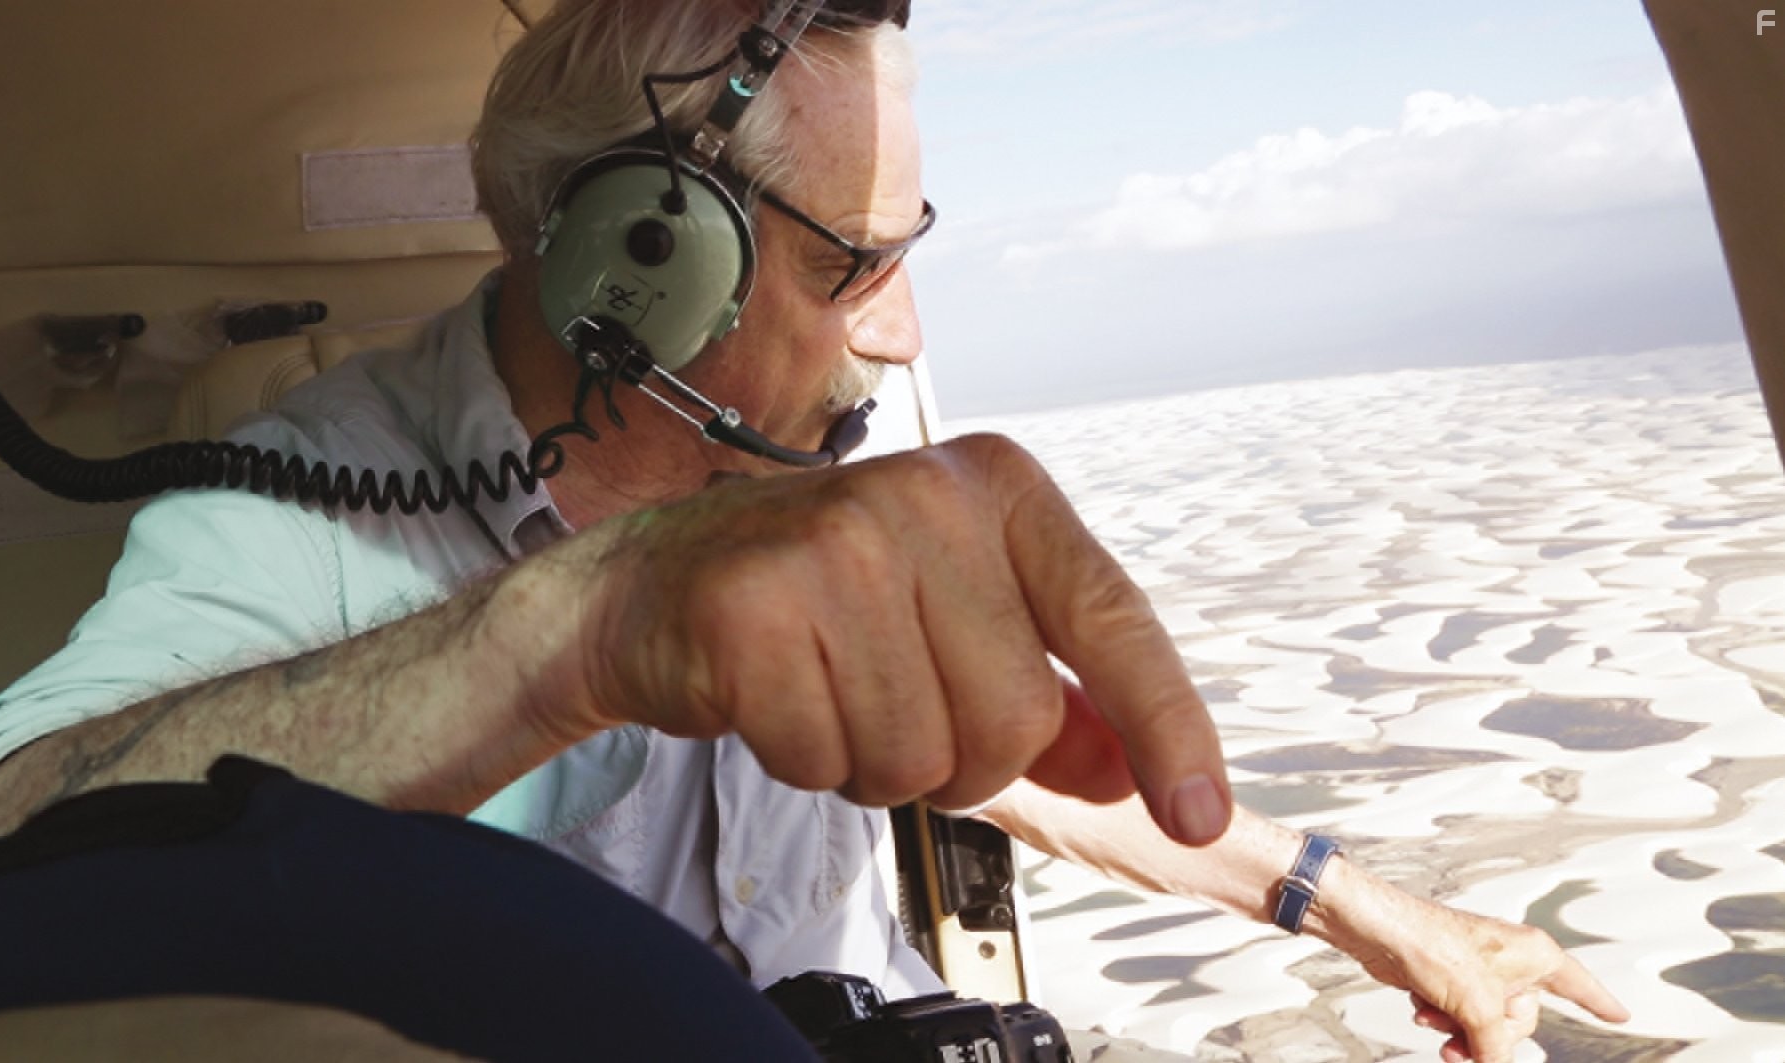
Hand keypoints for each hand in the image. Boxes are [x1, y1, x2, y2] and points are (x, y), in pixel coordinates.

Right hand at [561, 433, 1231, 844]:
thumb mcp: (953, 620)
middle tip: (893, 703)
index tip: (1195, 811)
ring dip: (875, 763)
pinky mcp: (753, 605)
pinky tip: (776, 695)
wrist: (653, 585)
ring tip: (830, 691)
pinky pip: (825, 761)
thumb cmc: (819, 604)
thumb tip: (1134, 773)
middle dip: (960, 757)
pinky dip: (805, 762)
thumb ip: (1053, 696)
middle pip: (1015, 721)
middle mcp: (923, 496)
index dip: (1164, 724)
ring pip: (920, 756)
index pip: (1111, 616)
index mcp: (995, 488)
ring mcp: (834, 544)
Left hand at [1331, 877, 1629, 1061]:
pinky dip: (1441, 1018)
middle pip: (1522, 1021)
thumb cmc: (1429, 944)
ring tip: (1434, 1020)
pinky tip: (1422, 1006)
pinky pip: (1460, 1016)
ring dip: (1460, 1031)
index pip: (1579, 984)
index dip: (1600, 1002)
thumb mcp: (1476, 1008)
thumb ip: (1496, 1047)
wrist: (1375, 931)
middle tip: (1463, 1033)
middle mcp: (1510, 960)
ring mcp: (1479, 970)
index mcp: (1533, 954)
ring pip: (1487, 1023)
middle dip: (1489, 1035)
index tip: (1620, 1014)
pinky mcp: (1451, 978)